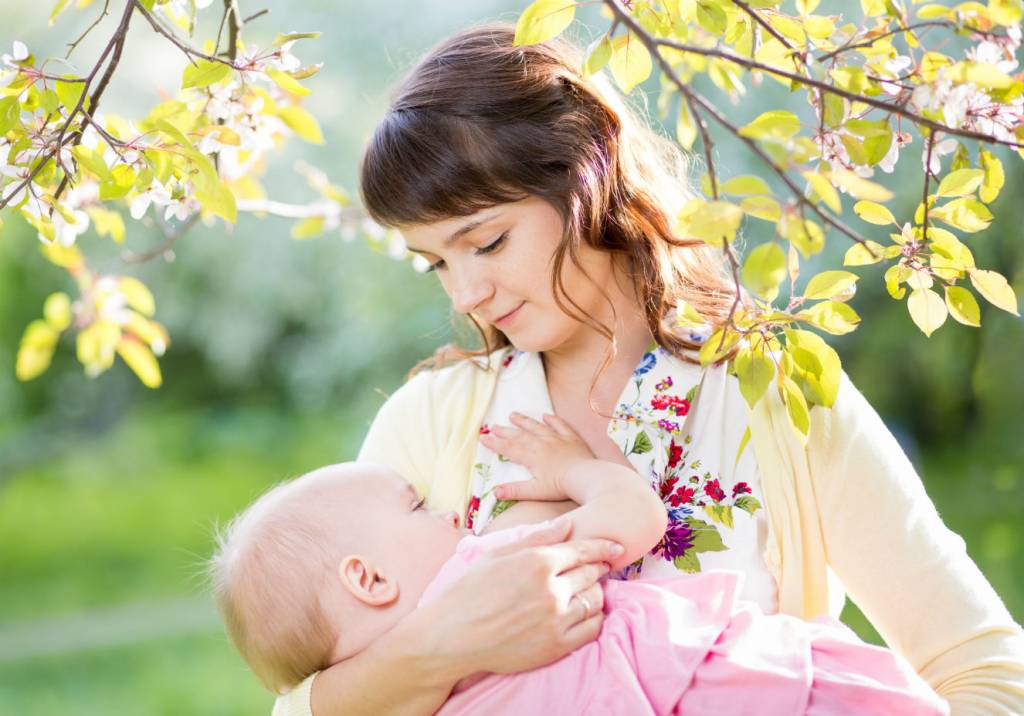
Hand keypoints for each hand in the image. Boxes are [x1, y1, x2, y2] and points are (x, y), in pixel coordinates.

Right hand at [421, 517, 620, 679]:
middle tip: (599, 567)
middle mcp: (551, 590)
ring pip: (595, 600)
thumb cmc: (469, 592)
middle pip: (592, 573)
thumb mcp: (497, 555)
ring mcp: (556, 620)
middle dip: (598, 567)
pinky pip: (592, 628)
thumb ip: (537, 539)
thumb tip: (568, 524)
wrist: (452, 637)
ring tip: (586, 590)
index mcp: (536, 562)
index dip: (603, 546)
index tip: (616, 547)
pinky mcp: (557, 646)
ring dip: (595, 592)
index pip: (583, 549)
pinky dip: (594, 618)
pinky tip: (583, 613)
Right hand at [478, 412, 593, 501]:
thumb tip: (494, 492)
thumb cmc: (561, 486)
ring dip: (524, 420)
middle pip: (520, 436)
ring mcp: (557, 439)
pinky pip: (559, 425)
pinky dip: (552, 420)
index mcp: (532, 457)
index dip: (495, 443)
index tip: (483, 438)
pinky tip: (546, 415)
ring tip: (513, 414)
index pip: (509, 449)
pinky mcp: (571, 438)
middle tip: (493, 426)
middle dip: (505, 431)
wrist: (586, 476)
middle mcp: (541, 444)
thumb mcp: (535, 491)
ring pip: (537, 427)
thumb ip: (515, 490)